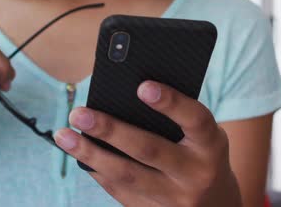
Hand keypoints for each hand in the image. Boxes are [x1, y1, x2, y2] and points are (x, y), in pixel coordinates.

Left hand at [54, 81, 242, 206]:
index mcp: (212, 145)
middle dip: (111, 130)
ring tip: (64, 135)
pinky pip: (121, 192)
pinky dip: (98, 172)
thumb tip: (126, 96)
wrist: (216, 205)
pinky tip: (81, 156)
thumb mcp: (204, 136)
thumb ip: (177, 118)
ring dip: (91, 154)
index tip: (142, 86)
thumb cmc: (203, 154)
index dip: (171, 103)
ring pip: (127, 175)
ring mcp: (175, 198)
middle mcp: (195, 174)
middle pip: (149, 149)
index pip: (195, 119)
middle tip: (79, 113)